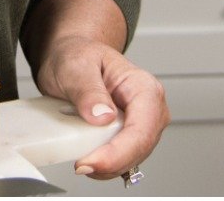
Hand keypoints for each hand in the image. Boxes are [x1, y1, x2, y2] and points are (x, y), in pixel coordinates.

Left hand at [33, 35, 168, 179]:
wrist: (74, 57)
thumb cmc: (78, 56)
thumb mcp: (75, 66)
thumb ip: (88, 90)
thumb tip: (103, 116)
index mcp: (143, 86)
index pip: (141, 129)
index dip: (118, 153)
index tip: (89, 162)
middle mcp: (150, 108)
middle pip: (139, 149)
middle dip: (110, 163)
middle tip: (79, 163)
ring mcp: (143, 125)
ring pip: (133, 159)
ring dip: (106, 166)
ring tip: (80, 156)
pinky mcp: (130, 138)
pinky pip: (123, 161)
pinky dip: (105, 166)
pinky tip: (89, 158)